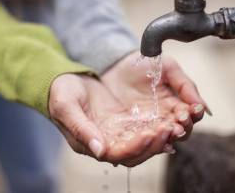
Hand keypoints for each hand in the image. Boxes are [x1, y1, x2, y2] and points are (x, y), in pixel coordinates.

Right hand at [49, 74, 176, 166]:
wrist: (64, 81)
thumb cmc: (60, 94)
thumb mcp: (66, 107)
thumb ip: (81, 129)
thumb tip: (100, 151)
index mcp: (89, 143)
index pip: (117, 154)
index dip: (135, 147)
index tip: (151, 135)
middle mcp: (105, 142)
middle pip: (134, 153)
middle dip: (154, 144)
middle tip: (170, 129)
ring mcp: (115, 132)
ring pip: (141, 143)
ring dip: (158, 137)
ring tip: (175, 125)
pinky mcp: (122, 121)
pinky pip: (142, 129)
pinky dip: (156, 127)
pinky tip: (168, 120)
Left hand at [102, 52, 208, 151]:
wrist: (116, 64)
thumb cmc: (144, 64)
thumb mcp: (167, 68)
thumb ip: (186, 85)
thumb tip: (204, 107)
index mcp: (175, 104)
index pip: (190, 116)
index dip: (192, 116)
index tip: (190, 111)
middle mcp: (164, 117)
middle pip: (180, 131)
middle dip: (183, 129)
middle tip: (180, 123)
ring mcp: (148, 124)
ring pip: (163, 138)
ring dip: (168, 136)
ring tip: (169, 130)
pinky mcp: (132, 129)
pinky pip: (143, 139)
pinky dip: (149, 141)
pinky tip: (151, 136)